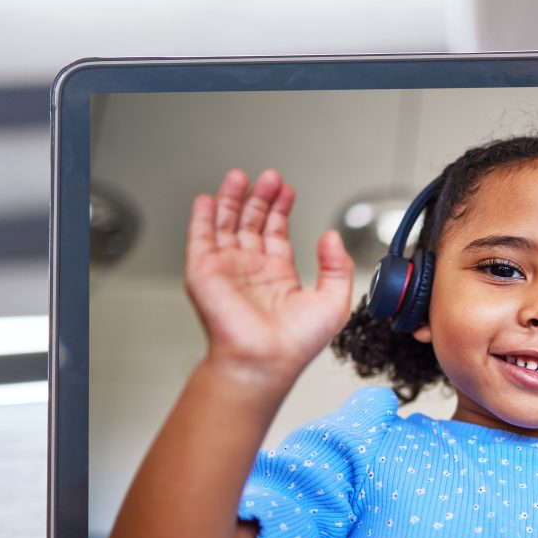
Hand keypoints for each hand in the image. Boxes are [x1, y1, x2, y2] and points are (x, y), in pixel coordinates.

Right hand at [184, 167, 353, 379]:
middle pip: (251, 223)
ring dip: (232, 199)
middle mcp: (251, 271)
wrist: (265, 361)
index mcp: (278, 276)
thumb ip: (337, 266)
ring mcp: (227, 270)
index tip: (287, 189)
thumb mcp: (334, 302)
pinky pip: (200, 238)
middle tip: (269, 177)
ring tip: (240, 177)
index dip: (281, 209)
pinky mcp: (205, 272)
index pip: (276, 233)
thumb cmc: (295, 344)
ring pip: (226, 225)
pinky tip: (208, 199)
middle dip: (259, 198)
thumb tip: (331, 237)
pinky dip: (202, 217)